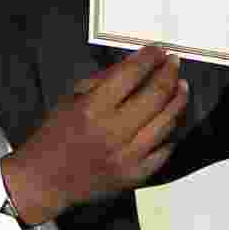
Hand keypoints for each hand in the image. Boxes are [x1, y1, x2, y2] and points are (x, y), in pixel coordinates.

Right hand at [1, 46, 188, 225]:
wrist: (46, 179)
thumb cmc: (55, 133)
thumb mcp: (71, 98)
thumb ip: (103, 80)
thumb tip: (135, 63)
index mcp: (93, 108)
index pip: (131, 75)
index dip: (149, 58)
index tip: (158, 50)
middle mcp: (114, 131)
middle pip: (156, 96)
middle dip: (169, 74)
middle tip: (175, 63)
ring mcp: (128, 156)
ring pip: (166, 123)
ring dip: (177, 100)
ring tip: (181, 87)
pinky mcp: (136, 176)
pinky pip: (164, 150)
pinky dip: (171, 133)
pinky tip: (171, 120)